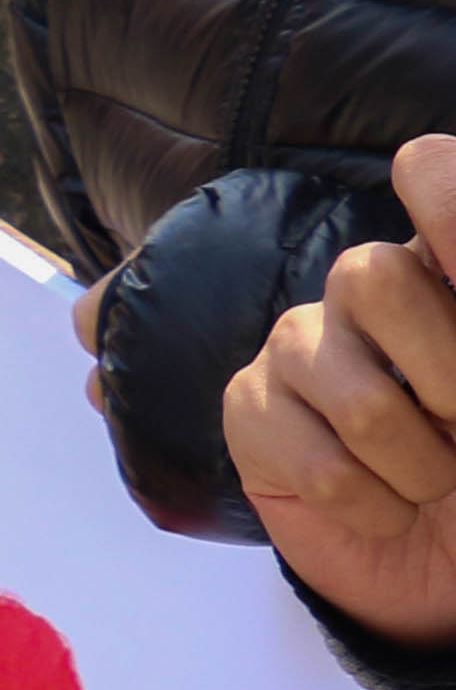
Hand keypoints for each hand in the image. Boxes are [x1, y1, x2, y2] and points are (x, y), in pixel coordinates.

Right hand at [227, 137, 455, 648]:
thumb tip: (434, 253)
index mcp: (448, 277)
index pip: (436, 181)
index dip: (443, 195)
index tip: (435, 207)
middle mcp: (372, 297)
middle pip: (370, 275)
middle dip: (443, 377)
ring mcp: (301, 350)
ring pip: (344, 385)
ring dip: (415, 466)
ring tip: (433, 485)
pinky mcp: (253, 411)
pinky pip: (301, 452)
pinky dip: (364, 501)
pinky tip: (382, 508)